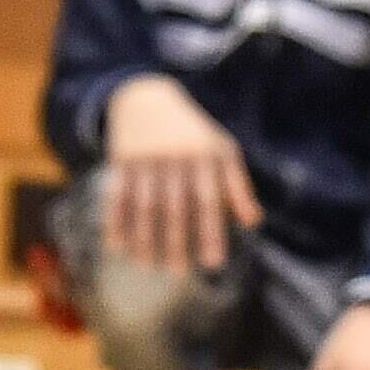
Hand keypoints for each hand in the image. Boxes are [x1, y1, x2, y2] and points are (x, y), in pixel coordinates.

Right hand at [102, 74, 256, 274]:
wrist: (147, 97)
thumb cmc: (192, 133)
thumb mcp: (221, 150)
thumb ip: (238, 186)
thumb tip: (253, 223)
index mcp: (204, 156)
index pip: (208, 201)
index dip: (210, 232)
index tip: (212, 263)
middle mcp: (175, 156)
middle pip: (175, 207)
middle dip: (176, 241)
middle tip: (177, 272)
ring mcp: (146, 157)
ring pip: (144, 205)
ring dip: (144, 238)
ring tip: (147, 266)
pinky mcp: (121, 158)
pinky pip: (118, 196)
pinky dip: (116, 222)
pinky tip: (118, 247)